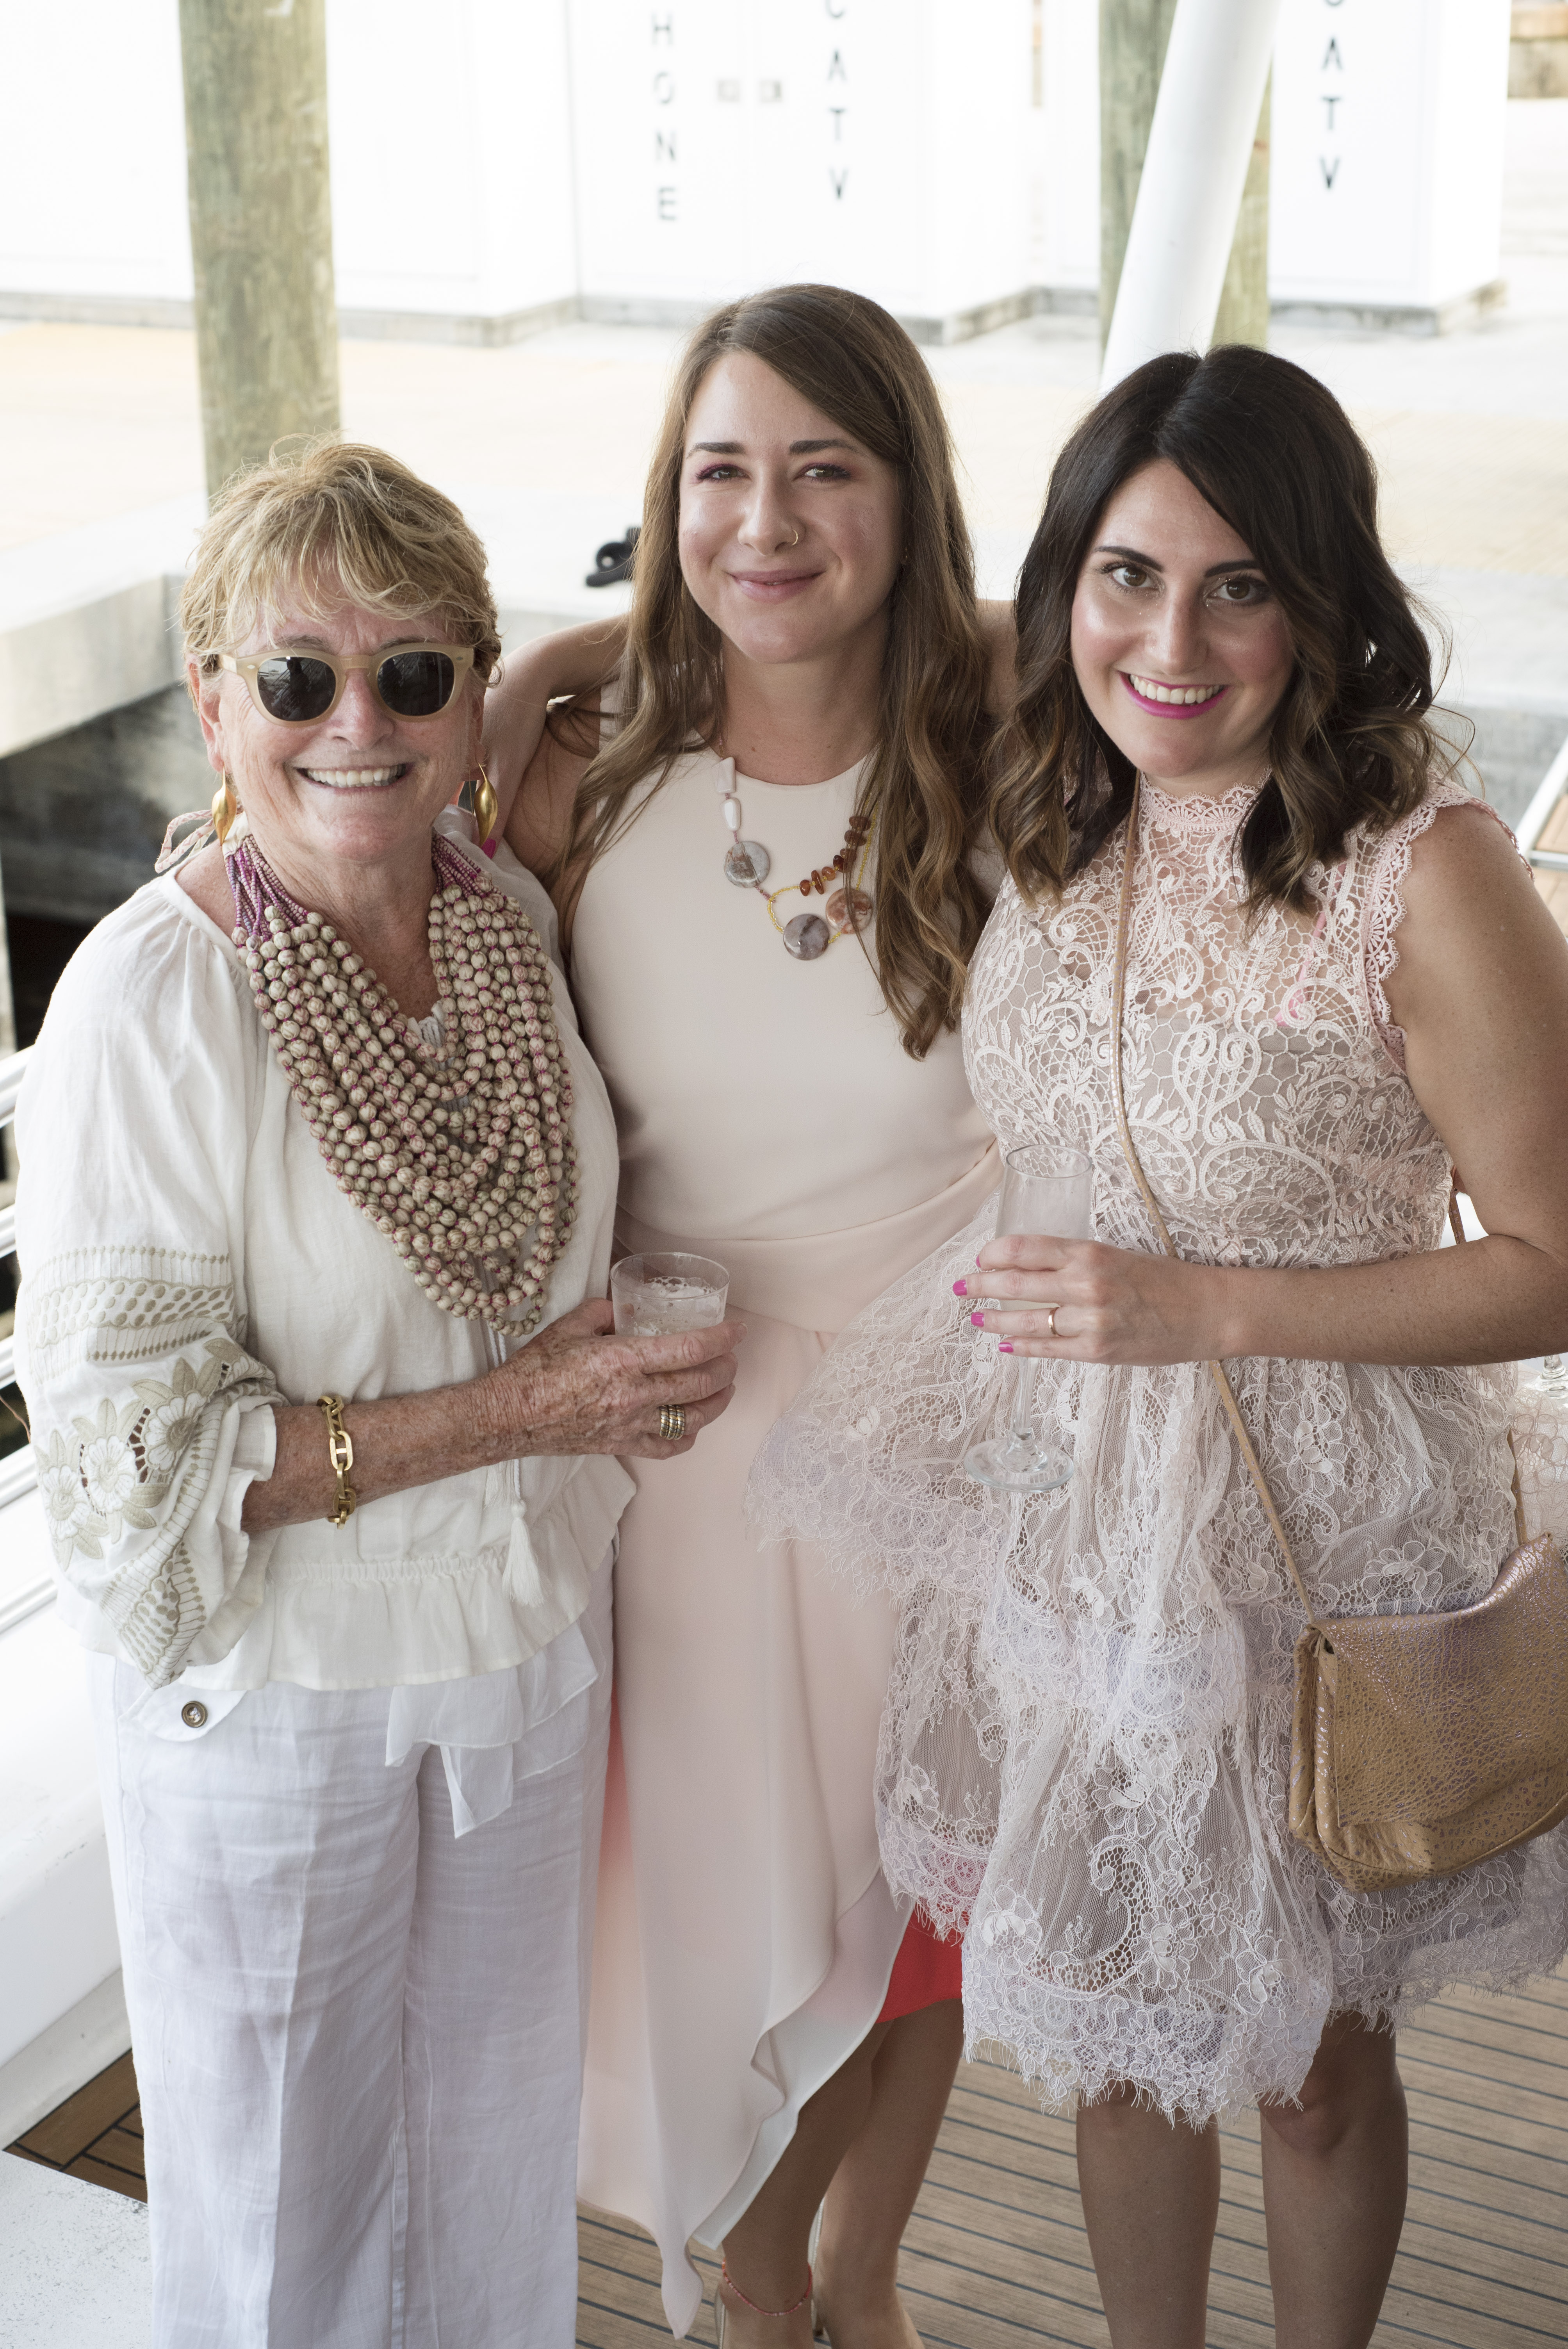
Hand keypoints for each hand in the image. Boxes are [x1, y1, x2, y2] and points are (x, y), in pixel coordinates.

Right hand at [482, 1298, 743, 1457]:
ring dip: (717, 1403)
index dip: (723, 1338)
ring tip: (724, 1389)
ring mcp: (630, 1425)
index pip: (690, 1348)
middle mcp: (634, 1395)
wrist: (510, 1416)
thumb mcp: (571, 1325)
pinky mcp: (622, 1445)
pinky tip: (692, 1425)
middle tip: (731, 1357)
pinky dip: (687, 1437)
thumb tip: (629, 1308)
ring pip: (692, 1419)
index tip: (738, 1329)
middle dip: (726, 1369)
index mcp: (624, 1359)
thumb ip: (607, 1312)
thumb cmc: (536, 1369)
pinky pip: (668, 1447)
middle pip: (701, 1385)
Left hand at [958, 1234, 1224, 1365]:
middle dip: (981, 1286)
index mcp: (1090, 1253)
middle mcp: (1086, 1284)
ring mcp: (1091, 1320)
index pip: (1025, 1249)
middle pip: (1014, 1283)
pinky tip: (1005, 1344)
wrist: (1207, 1311)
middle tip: (962, 1288)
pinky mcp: (1098, 1351)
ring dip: (994, 1319)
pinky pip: (1048, 1350)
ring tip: (976, 1319)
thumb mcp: (1117, 1255)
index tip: (981, 1258)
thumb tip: (1031, 1266)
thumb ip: (1076, 1260)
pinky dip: (1022, 1347)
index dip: (993, 1254)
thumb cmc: (1165, 1279)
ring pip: (1026, 1320)